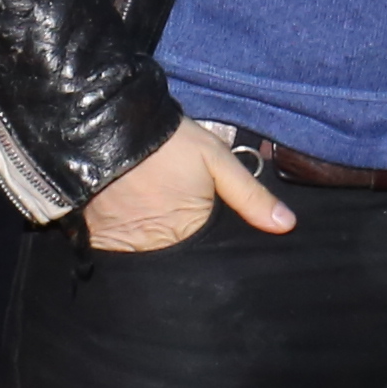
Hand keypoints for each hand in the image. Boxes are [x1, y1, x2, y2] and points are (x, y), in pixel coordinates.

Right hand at [83, 116, 296, 254]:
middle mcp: (156, 246)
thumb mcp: (218, 160)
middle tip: (189, 239)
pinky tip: (134, 230)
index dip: (215, 256)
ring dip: (156, 252)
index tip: (221, 252)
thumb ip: (251, 196)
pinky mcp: (99, 236)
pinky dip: (127, 246)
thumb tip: (287, 225)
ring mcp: (124, 244)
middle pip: (178, 263)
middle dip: (187, 258)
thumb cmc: (170, 142)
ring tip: (163, 236)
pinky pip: (118, 254)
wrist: (110, 123)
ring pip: (148, 260)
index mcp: (189, 232)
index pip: (209, 260)